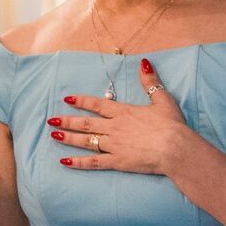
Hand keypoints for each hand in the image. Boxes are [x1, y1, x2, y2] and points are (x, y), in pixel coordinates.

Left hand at [48, 58, 194, 176]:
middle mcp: (114, 128)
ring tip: (53, 135)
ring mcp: (113, 145)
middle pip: (85, 123)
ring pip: (85, 141)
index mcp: (123, 112)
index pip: (97, 104)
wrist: (175, 148)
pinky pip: (93, 162)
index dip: (81, 101)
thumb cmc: (171, 125)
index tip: (67, 99)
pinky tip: (64, 161)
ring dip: (68, 137)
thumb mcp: (162, 99)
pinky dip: (78, 162)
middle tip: (51, 119)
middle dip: (67, 120)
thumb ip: (150, 81)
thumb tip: (143, 62)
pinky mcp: (117, 162)